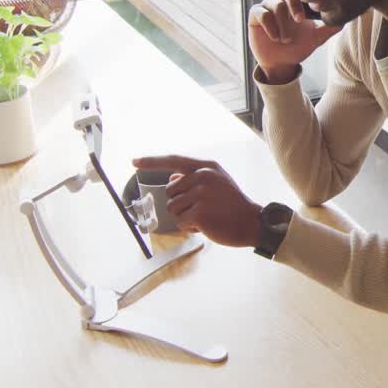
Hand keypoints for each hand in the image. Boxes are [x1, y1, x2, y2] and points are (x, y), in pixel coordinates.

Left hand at [132, 155, 263, 247]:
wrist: (252, 222)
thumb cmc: (233, 204)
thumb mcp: (218, 182)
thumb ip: (195, 178)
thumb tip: (172, 178)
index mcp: (207, 167)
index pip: (173, 160)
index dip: (151, 161)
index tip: (134, 161)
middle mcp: (203, 177)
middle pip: (170, 191)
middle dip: (180, 203)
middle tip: (202, 207)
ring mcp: (201, 195)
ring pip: (173, 208)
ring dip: (185, 216)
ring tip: (206, 216)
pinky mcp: (199, 213)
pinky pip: (180, 222)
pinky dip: (190, 227)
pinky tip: (206, 225)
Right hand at [248, 0, 340, 81]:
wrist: (281, 63)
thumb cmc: (298, 47)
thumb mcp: (316, 38)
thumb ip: (329, 28)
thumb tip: (345, 20)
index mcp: (295, 2)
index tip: (315, 10)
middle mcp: (280, 0)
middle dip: (294, 4)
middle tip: (300, 20)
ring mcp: (266, 6)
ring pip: (275, 4)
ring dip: (283, 24)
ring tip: (286, 39)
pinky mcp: (255, 15)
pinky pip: (261, 13)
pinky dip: (271, 26)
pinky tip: (276, 38)